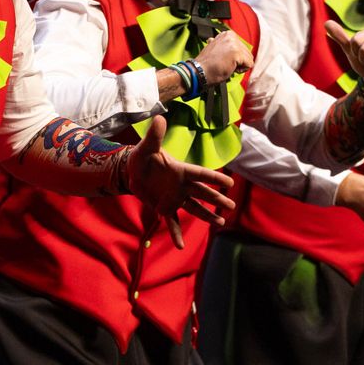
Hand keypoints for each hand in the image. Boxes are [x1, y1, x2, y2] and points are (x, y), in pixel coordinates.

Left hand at [127, 116, 235, 248]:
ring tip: (220, 223)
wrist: (131, 172)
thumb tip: (159, 118)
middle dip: (217, 200)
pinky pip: (173, 223)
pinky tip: (180, 246)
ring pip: (194, 208)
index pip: (201, 174)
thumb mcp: (146, 147)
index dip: (215, 178)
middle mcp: (181, 186)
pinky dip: (176, 234)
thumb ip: (154, 136)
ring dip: (206, 216)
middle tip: (231, 206)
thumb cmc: (142, 158)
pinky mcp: (164, 208)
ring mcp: (175, 198)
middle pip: (203, 193)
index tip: (230, 182)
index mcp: (180, 170)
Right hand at [194, 30, 253, 86]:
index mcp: (227, 34)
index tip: (224, 59)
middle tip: (225, 63)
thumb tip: (226, 46)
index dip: (235, 57)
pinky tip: (230, 68)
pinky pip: (249, 64)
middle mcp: (231, 36)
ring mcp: (234, 44)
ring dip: (240, 65)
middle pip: (247, 53)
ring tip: (226, 65)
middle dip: (239, 61)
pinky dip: (241, 70)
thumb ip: (224, 45)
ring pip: (249, 58)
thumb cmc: (206, 64)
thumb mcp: (215, 48)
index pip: (242, 47)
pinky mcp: (237, 53)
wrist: (199, 71)